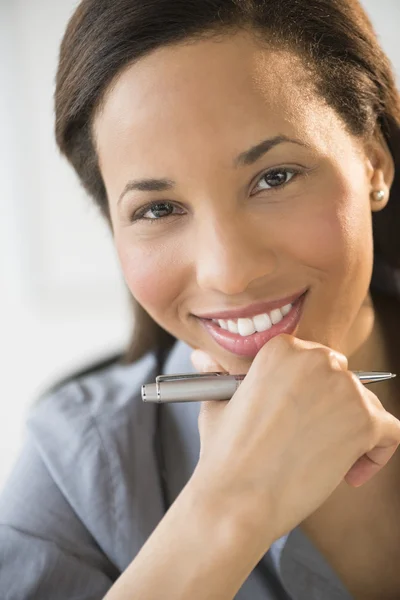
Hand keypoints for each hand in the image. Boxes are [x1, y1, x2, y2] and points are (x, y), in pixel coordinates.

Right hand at [190, 334, 399, 544]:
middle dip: (332, 407)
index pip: (314, 361)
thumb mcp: (218, 402)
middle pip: (342, 378)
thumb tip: (202, 358)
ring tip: (324, 461)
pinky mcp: (365, 422)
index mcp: (283, 349)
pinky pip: (389, 432)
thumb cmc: (225, 454)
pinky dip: (377, 453)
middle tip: (311, 439)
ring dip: (352, 431)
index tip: (299, 417)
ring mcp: (344, 389)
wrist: (236, 498)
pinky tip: (350, 471)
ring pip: (366, 404)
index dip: (310, 391)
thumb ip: (224, 375)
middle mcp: (317, 359)